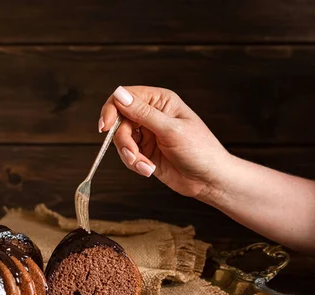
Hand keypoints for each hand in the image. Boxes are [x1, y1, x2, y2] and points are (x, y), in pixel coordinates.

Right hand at [99, 86, 230, 198]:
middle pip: (119, 121)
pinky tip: (149, 170)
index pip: (125, 97)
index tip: (105, 127)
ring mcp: (147, 134)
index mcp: (160, 101)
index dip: (112, 110)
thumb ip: (143, 113)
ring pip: (120, 140)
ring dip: (130, 155)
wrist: (209, 180)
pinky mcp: (145, 152)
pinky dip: (134, 164)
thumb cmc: (200, 151)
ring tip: (145, 166)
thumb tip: (119, 94)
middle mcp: (151, 115)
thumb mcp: (170, 130)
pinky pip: (127, 155)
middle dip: (123, 141)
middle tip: (132, 155)